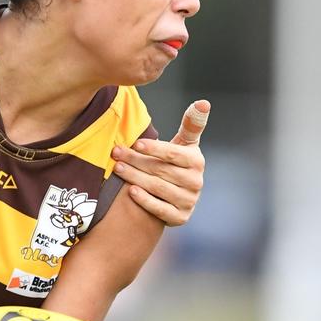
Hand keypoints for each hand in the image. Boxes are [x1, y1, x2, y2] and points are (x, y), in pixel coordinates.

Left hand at [111, 99, 208, 224]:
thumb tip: (203, 102)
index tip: (136, 143)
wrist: (176, 195)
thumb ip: (191, 124)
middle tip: (116, 153)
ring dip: (135, 177)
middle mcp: (196, 183)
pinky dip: (145, 200)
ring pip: (158, 188)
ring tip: (118, 168)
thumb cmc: (176, 163)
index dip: (155, 148)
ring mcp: (189, 201)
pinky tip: (130, 191)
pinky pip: (160, 209)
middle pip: (161, 170)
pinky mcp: (180, 218)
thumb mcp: (184, 144)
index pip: (174, 154)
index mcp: (196, 162)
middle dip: (137, 160)